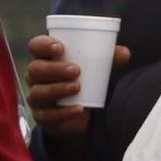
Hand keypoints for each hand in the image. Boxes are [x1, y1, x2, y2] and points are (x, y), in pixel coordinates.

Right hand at [25, 35, 129, 156]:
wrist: (78, 112)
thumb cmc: (82, 79)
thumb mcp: (94, 67)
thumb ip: (108, 58)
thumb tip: (125, 53)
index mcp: (45, 57)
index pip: (35, 46)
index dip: (43, 45)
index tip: (61, 48)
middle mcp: (35, 76)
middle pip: (36, 69)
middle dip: (54, 69)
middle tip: (76, 70)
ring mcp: (36, 96)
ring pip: (38, 92)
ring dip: (58, 89)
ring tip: (78, 87)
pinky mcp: (42, 116)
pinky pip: (47, 115)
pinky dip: (63, 113)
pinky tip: (78, 109)